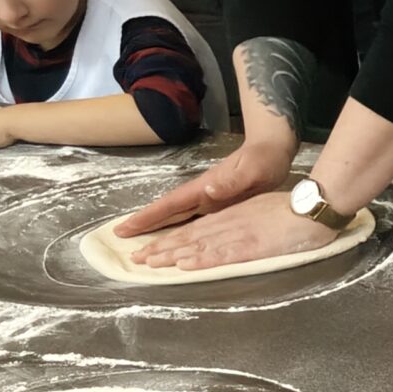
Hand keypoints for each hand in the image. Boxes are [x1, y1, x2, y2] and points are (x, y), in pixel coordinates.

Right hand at [113, 140, 296, 238]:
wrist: (272, 149)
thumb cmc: (263, 159)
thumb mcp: (252, 170)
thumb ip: (231, 181)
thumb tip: (208, 189)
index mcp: (204, 187)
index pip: (171, 204)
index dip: (149, 217)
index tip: (126, 227)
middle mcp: (201, 194)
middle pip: (167, 211)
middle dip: (144, 224)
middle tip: (120, 238)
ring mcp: (208, 199)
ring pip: (177, 216)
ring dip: (159, 228)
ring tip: (140, 243)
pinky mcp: (219, 204)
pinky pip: (193, 219)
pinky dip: (179, 228)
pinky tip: (173, 239)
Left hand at [126, 189, 336, 271]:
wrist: (316, 206)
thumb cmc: (295, 210)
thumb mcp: (263, 211)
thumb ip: (245, 222)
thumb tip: (230, 234)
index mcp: (233, 215)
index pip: (196, 228)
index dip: (171, 239)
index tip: (151, 247)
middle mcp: (231, 223)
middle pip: (190, 236)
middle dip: (162, 247)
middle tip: (138, 258)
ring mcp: (241, 234)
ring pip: (200, 244)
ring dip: (173, 254)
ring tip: (150, 263)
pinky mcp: (254, 246)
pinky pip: (223, 254)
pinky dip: (202, 259)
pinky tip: (185, 265)